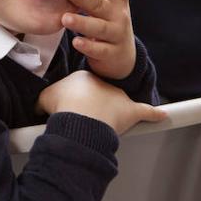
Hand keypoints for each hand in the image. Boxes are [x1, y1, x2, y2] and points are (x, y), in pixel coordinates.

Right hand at [37, 70, 165, 133]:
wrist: (79, 115)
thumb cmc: (63, 106)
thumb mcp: (45, 98)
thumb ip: (42, 100)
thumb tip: (37, 106)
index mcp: (85, 77)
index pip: (82, 86)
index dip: (74, 98)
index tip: (69, 107)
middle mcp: (104, 84)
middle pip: (100, 94)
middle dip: (93, 104)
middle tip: (81, 117)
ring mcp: (119, 97)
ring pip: (118, 103)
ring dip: (113, 112)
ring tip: (104, 123)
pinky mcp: (132, 111)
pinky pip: (146, 112)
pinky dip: (155, 114)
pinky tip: (163, 114)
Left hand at [61, 0, 150, 79]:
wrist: (120, 59)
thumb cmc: (110, 21)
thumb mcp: (114, 0)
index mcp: (116, 0)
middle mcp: (117, 16)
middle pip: (99, 4)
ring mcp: (115, 35)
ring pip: (98, 28)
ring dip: (81, 23)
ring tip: (66, 19)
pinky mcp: (110, 53)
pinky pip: (98, 50)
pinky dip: (88, 46)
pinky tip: (77, 42)